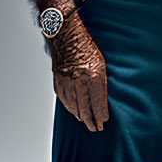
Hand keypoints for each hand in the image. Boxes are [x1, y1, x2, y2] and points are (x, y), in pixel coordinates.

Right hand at [51, 12, 108, 131]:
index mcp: (92, 75)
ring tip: (86, 123)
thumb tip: (102, 99)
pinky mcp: (57, 79)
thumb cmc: (85, 44)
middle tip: (96, 129)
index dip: (100, 114)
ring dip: (80, 116)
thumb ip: (101, 81)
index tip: (104, 122)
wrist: (65, 32)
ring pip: (73, 105)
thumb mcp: (101, 61)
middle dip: (91, 120)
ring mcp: (66, 81)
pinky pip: (64, 98)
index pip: (97, 102)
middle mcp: (78, 80)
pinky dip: (69, 107)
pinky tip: (74, 111)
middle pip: (84, 107)